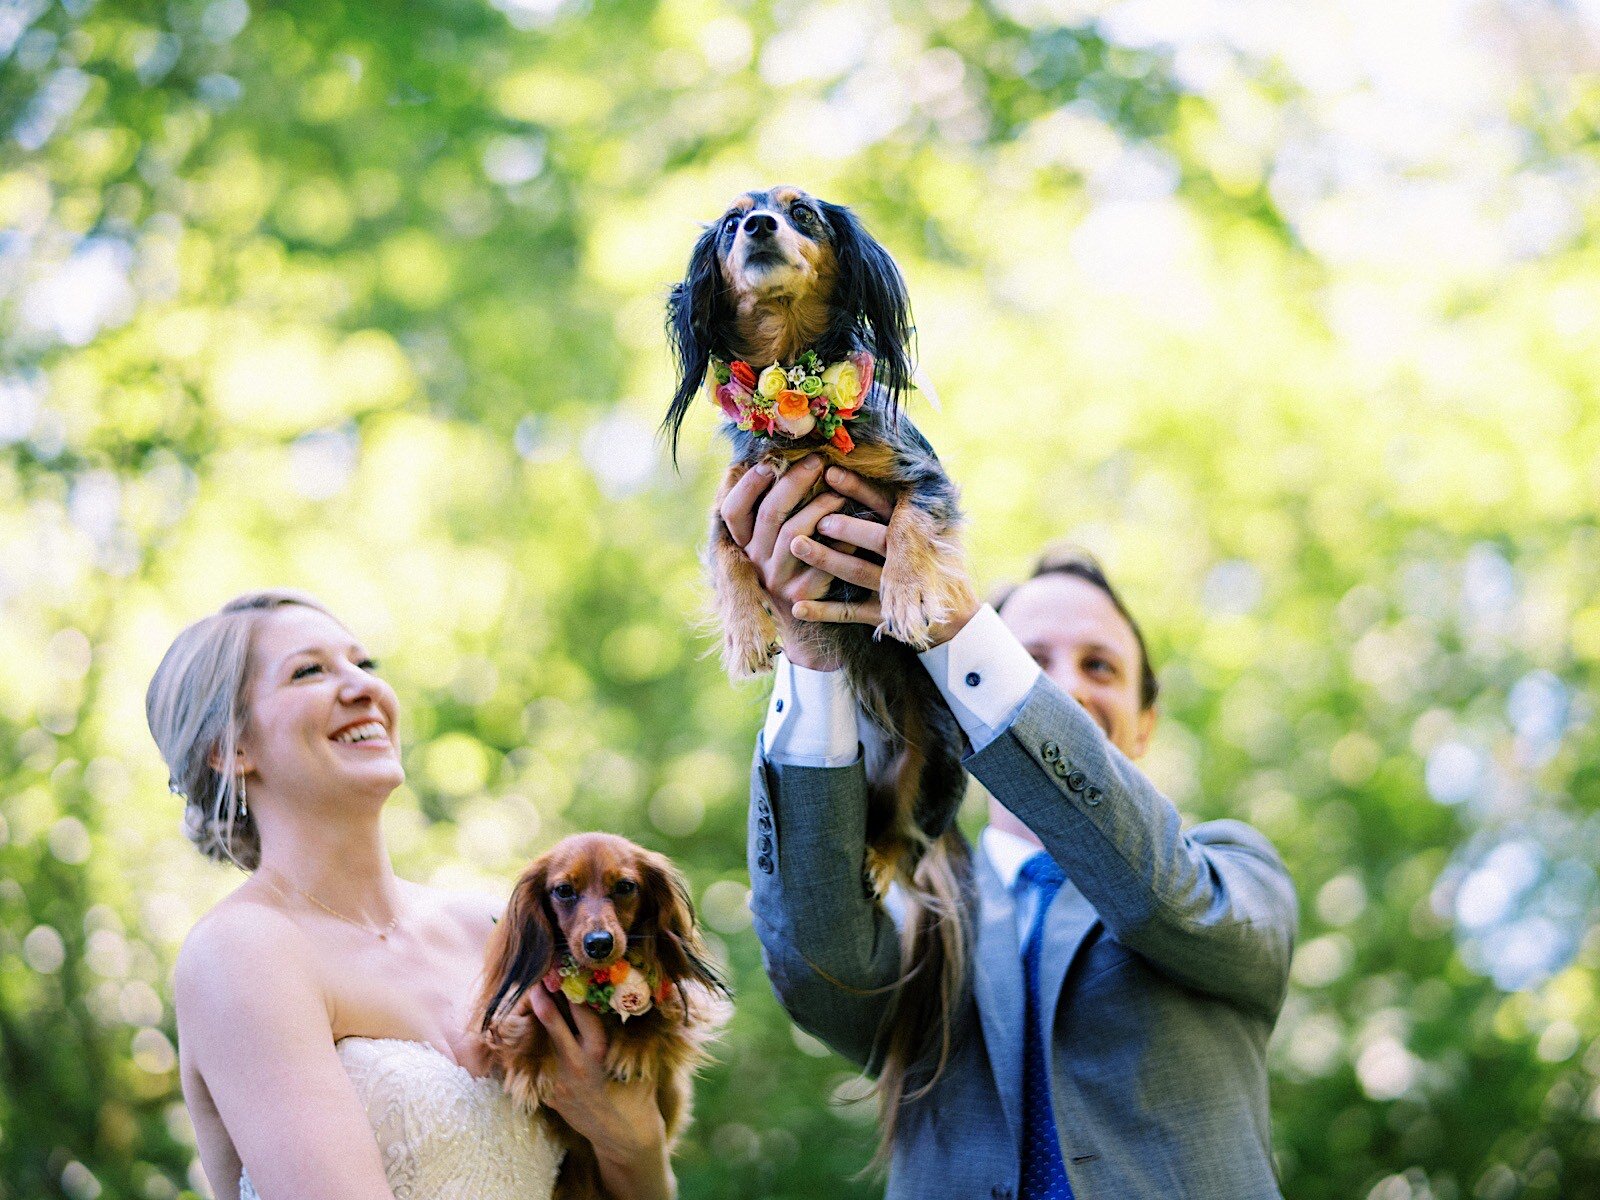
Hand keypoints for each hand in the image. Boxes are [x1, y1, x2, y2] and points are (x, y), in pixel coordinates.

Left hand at [525, 986, 673, 1199]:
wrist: (624, 1139)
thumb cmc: (639, 1095)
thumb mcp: (640, 1061)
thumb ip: (631, 1033)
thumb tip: (645, 995)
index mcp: (599, 1056)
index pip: (583, 1014)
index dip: (573, 990)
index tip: (565, 970)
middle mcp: (574, 1068)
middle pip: (552, 1025)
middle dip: (543, 1000)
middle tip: (536, 977)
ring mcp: (557, 1083)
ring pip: (542, 1043)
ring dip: (538, 1021)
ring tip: (533, 997)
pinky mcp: (549, 1095)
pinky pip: (541, 1063)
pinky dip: (540, 1045)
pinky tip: (536, 1030)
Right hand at [719, 455, 851, 669]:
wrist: (801, 634)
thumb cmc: (789, 573)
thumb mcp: (768, 548)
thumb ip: (766, 514)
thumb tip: (759, 464)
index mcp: (744, 547)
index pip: (734, 512)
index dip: (748, 486)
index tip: (768, 462)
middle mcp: (757, 563)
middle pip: (770, 515)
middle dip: (795, 482)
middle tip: (817, 461)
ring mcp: (780, 580)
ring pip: (796, 535)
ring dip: (820, 508)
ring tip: (840, 492)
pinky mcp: (805, 595)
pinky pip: (824, 561)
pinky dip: (841, 540)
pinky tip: (856, 523)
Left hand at [790, 467, 980, 647]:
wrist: (955, 615)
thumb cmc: (935, 562)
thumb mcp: (934, 529)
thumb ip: (906, 505)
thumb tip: (883, 460)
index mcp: (915, 531)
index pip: (886, 505)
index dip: (859, 490)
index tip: (830, 473)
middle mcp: (906, 558)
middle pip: (875, 538)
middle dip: (846, 528)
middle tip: (817, 517)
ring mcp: (894, 589)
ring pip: (857, 571)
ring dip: (826, 560)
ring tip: (796, 546)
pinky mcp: (884, 616)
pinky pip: (850, 613)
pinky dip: (824, 611)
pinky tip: (797, 607)